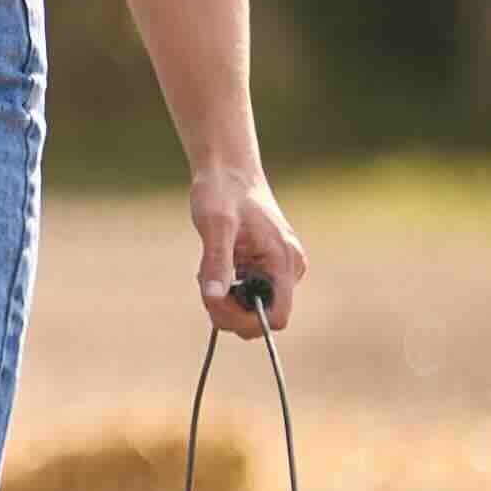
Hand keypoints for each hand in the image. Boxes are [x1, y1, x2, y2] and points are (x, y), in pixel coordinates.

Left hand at [190, 165, 308, 337]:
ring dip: (223, 298)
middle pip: (261, 317)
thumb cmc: (223, 191)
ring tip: (207, 268)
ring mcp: (277, 269)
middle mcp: (287, 269)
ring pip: (249, 307)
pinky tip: (213, 265)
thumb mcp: (215, 225)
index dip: (246, 319)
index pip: (277, 317)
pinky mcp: (264, 267)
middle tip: (203, 282)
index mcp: (283, 261)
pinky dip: (225, 288)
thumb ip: (215, 262)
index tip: (215, 302)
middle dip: (228, 309)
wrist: (228, 171)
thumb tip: (212, 299)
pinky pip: (245, 293)